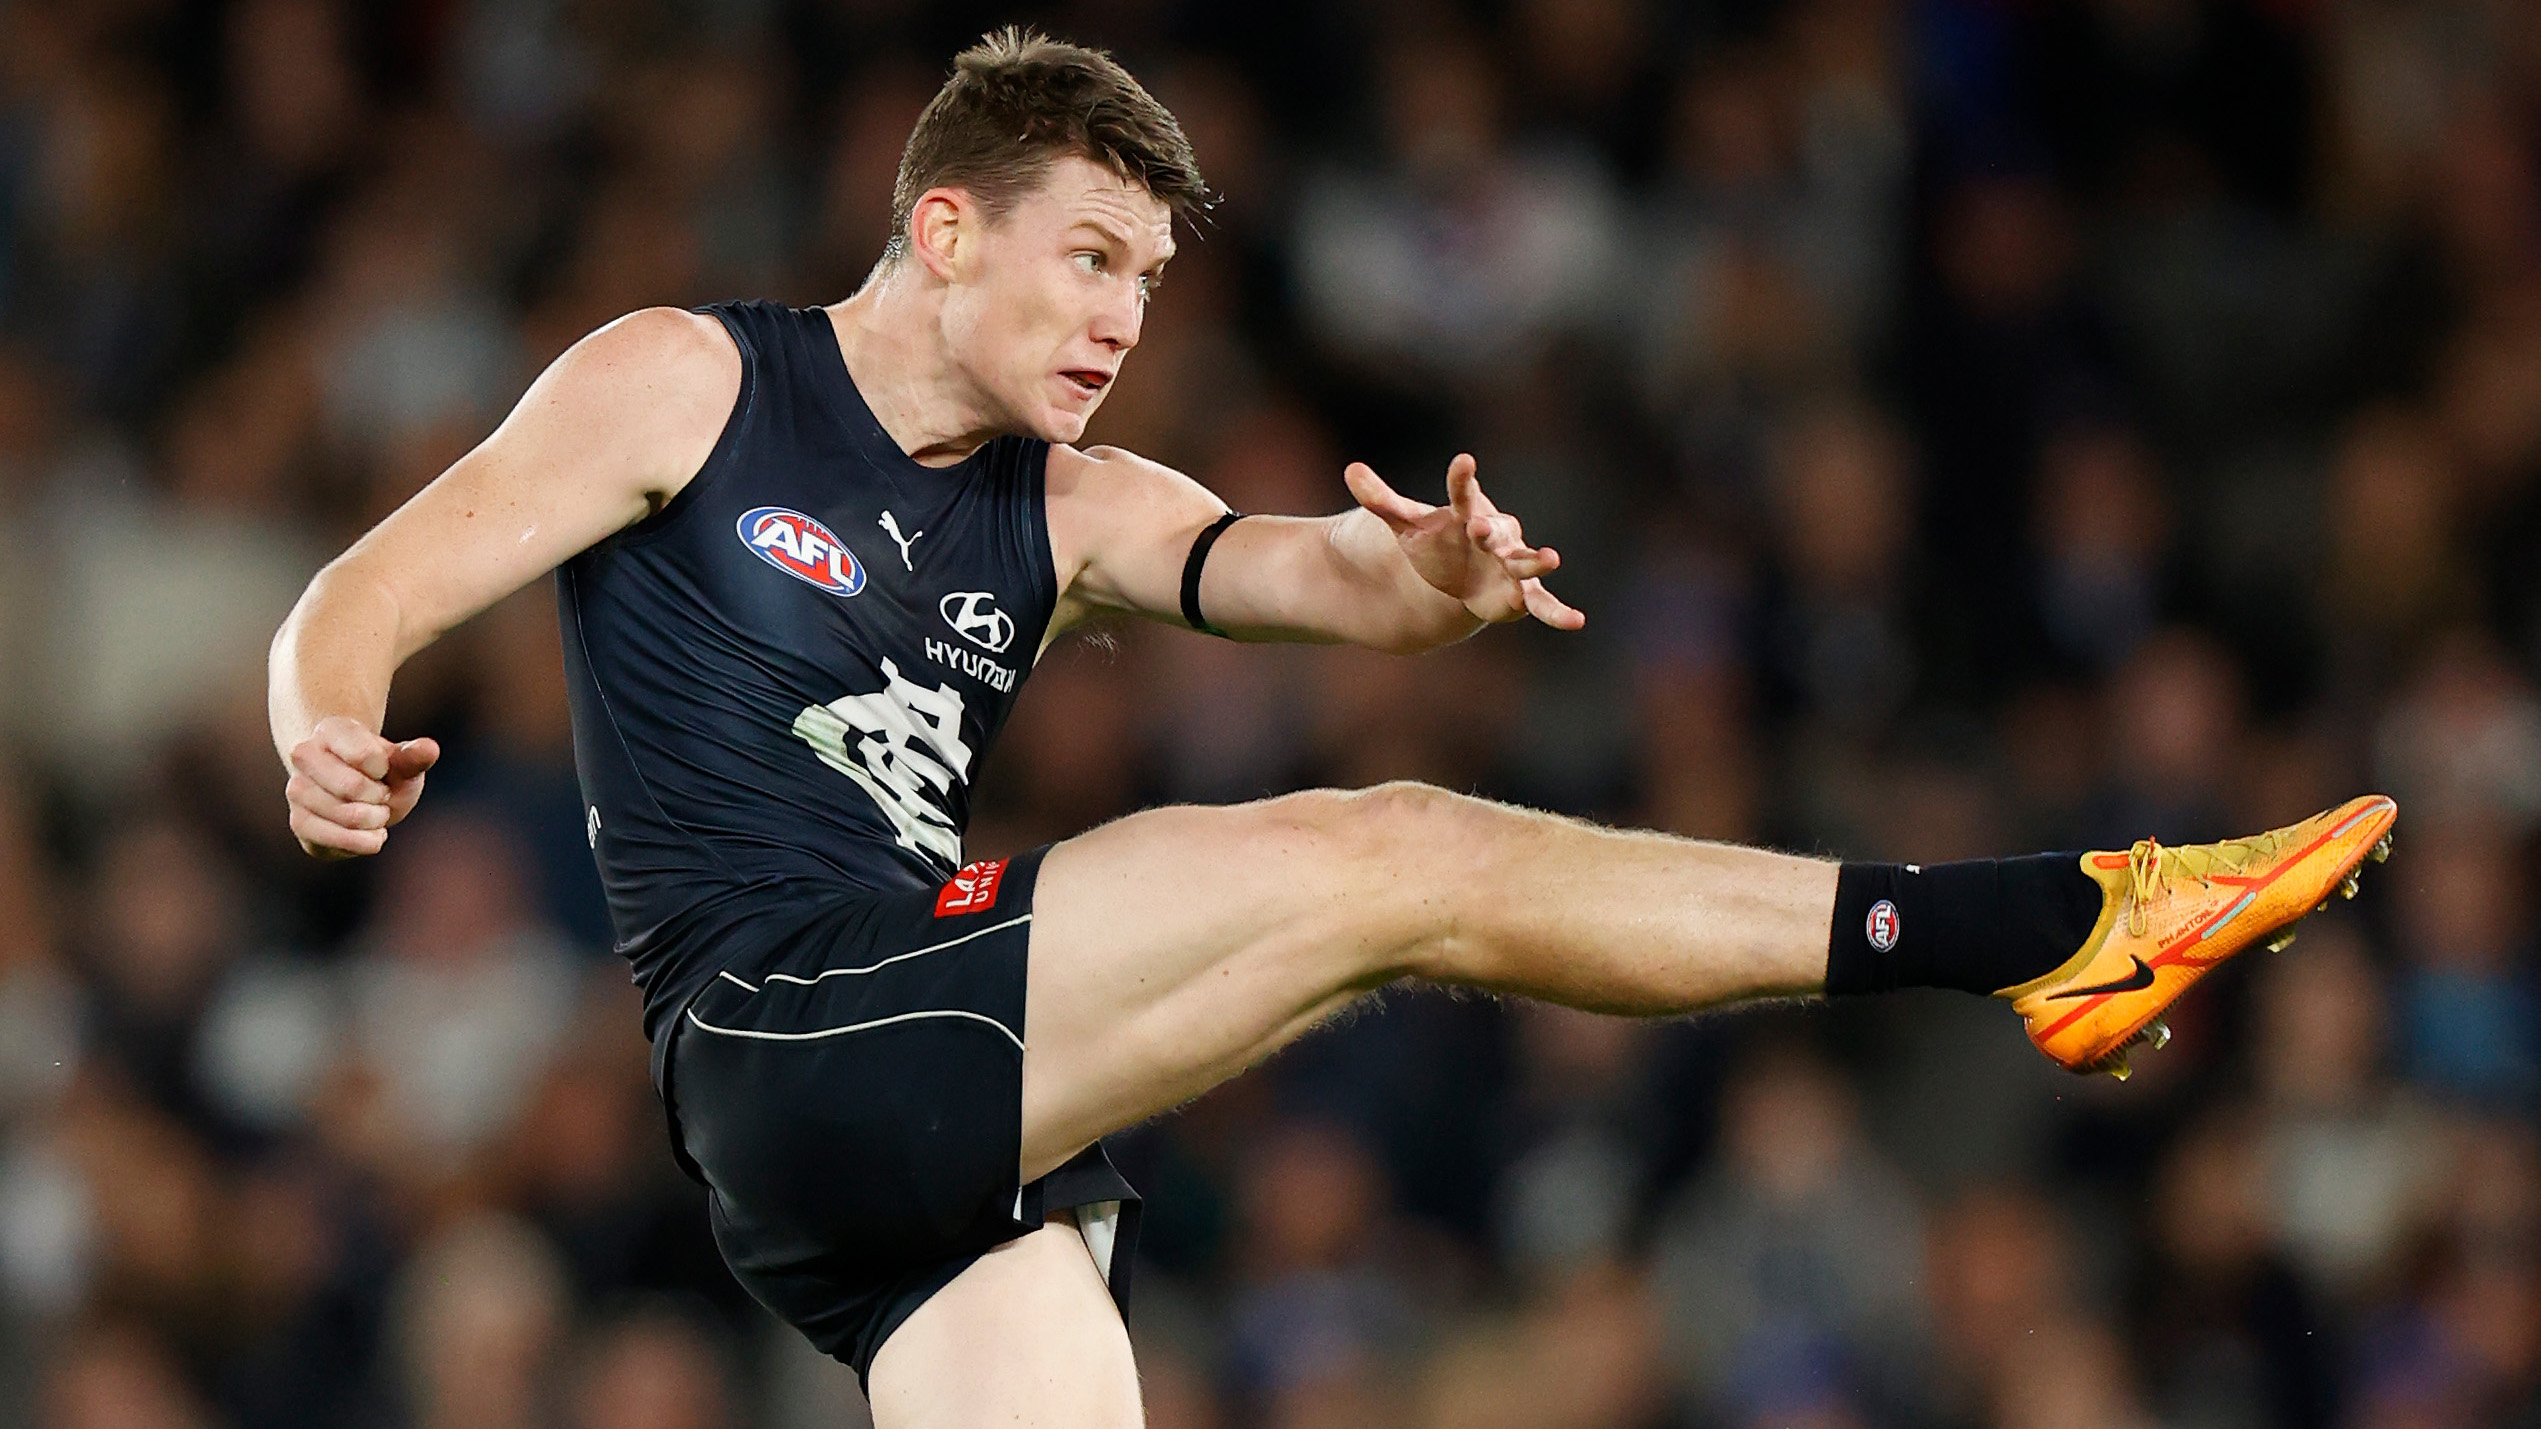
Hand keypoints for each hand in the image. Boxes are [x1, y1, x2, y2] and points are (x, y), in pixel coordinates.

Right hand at [285, 716, 439, 858]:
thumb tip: (430, 748)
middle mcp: (304, 756)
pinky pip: (327, 839)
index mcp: (331, 730)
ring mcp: (296, 789)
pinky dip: (359, 842)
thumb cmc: (383, 773)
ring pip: (340, 815)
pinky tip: (371, 836)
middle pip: (351, 786)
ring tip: (377, 815)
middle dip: (379, 798)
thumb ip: (414, 756)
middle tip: (381, 796)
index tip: (382, 771)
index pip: (364, 755)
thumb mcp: (402, 762)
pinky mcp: (298, 822)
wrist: (359, 794)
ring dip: (372, 822)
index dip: (384, 770)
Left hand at [1344, 453, 1585, 630]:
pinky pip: (1539, 604)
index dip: (1462, 478)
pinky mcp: (1516, 596)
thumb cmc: (1431, 543)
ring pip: (1524, 563)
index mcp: (1466, 511)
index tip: (1462, 461)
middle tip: (1478, 527)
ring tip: (1553, 559)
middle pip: (1496, 530)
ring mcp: (1507, 566)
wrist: (1448, 579)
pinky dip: (1556, 613)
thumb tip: (1350, 471)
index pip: (1463, 492)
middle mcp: (1493, 536)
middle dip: (1490, 530)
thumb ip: (1381, 500)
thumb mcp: (1403, 525)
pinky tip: (1576, 622)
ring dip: (1536, 561)